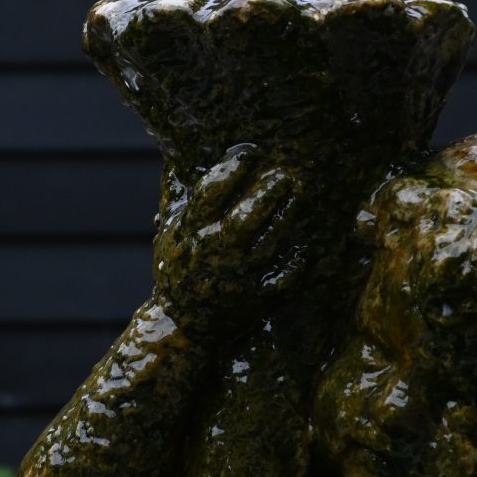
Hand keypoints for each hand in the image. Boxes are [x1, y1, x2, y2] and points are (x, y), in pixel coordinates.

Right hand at [153, 149, 303, 332]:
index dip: (231, 170)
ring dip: (286, 218)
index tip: (250, 153)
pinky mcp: (254, 298)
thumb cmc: (178, 267)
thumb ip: (180, 197)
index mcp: (189, 230)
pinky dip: (294, 260)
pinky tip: (304, 243)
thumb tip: (176, 156)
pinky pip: (281, 276)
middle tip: (285, 175)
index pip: (210, 194)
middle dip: (267, 194)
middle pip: (244, 218)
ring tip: (299, 195)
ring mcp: (235, 275)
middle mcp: (212, 250)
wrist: (181, 323)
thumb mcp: (172, 231)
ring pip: (267, 243)